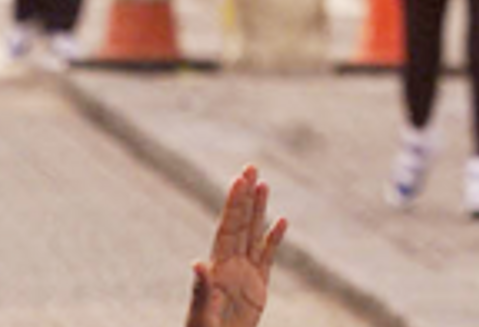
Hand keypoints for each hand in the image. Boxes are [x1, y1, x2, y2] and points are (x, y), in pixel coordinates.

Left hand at [187, 165, 287, 326]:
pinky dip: (274, 238)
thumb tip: (196, 264)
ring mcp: (244, 272)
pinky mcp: (258, 285)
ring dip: (259, 209)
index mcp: (217, 265)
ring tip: (264, 183)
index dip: (234, 204)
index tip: (239, 179)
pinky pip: (268, 256)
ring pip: (254, 233)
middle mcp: (230, 262)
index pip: (227, 227)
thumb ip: (200, 290)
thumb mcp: (201, 313)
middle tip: (251, 166)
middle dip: (245, 195)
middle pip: (240, 222)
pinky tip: (282, 220)